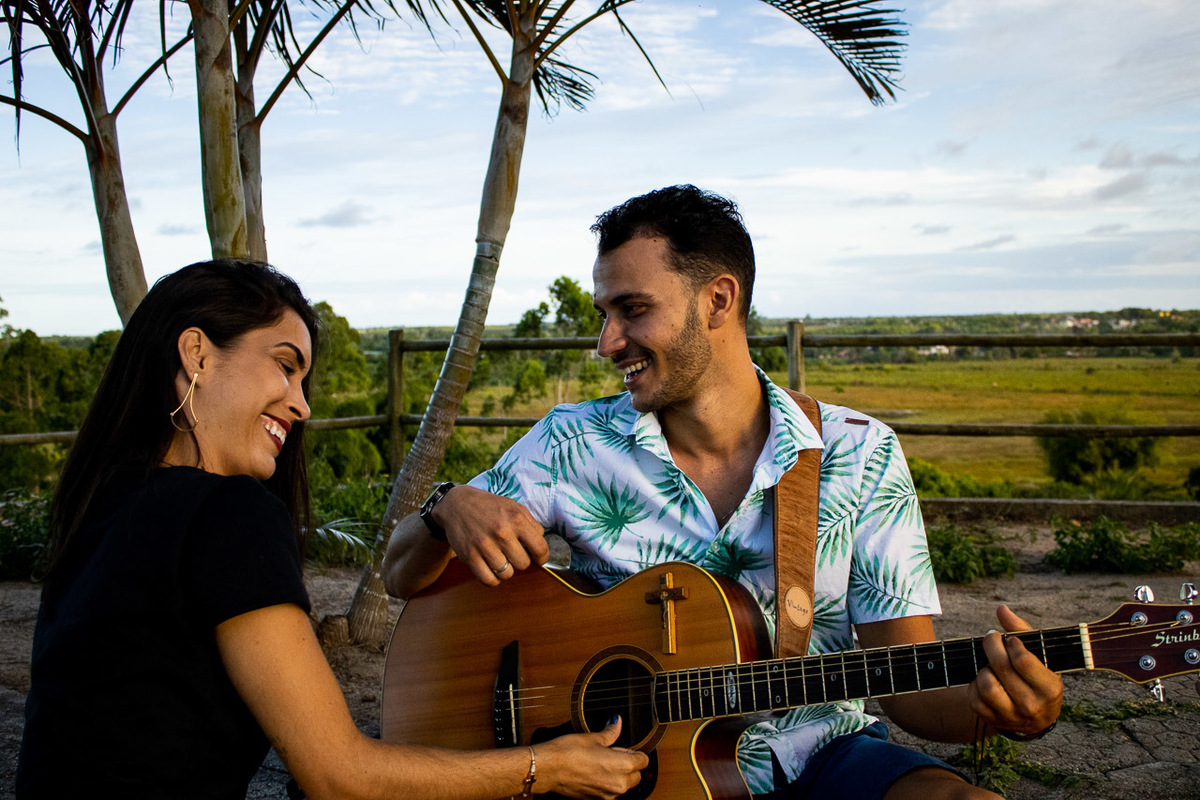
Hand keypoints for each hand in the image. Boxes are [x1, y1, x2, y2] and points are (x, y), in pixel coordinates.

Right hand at [433, 485, 549, 585]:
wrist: (457, 504)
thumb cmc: (489, 507)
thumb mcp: (514, 507)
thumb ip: (532, 525)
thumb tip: (541, 547)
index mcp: (516, 519)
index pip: (540, 549)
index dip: (542, 557)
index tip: (538, 558)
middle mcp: (502, 533)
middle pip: (524, 564)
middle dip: (521, 560)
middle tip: (513, 553)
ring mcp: (484, 545)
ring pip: (507, 574)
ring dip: (506, 569)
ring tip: (501, 558)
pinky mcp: (469, 556)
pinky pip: (489, 580)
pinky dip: (493, 578)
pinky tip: (492, 568)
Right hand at [535, 717, 648, 799]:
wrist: (548, 769)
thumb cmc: (568, 752)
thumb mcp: (593, 738)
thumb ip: (610, 732)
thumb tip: (617, 722)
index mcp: (623, 766)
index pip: (643, 761)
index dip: (636, 752)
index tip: (627, 747)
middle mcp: (619, 784)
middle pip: (636, 776)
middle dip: (629, 766)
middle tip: (614, 753)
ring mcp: (608, 795)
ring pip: (623, 785)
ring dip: (618, 776)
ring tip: (601, 762)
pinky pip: (610, 792)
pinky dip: (606, 783)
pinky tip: (594, 772)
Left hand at [968, 605, 1062, 735]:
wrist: (1036, 717)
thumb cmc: (1038, 677)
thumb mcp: (1041, 656)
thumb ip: (1022, 630)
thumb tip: (1001, 609)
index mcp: (1049, 689)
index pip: (1023, 660)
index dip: (1012, 643)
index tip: (1010, 639)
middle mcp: (1031, 705)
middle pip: (1001, 667)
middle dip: (992, 645)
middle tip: (991, 637)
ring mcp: (1011, 716)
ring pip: (986, 684)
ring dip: (984, 668)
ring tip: (991, 664)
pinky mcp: (992, 720)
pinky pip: (974, 699)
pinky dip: (974, 684)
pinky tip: (984, 678)